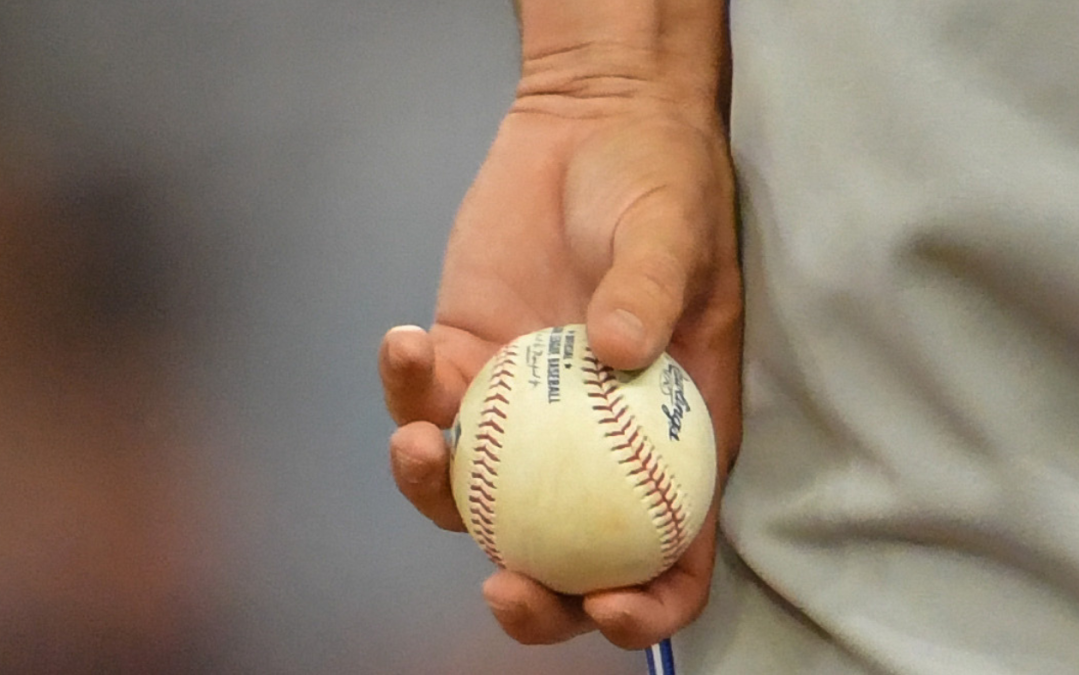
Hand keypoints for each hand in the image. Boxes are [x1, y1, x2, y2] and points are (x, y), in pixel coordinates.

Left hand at [380, 89, 740, 648]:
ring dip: (436, 494)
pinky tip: (405, 340)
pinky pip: (427, 404)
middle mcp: (596, 443)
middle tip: (498, 584)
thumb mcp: (673, 231)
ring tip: (419, 440)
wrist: (592, 123)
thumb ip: (650, 289)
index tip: (602, 602)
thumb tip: (615, 354)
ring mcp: (525, 410)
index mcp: (673, 438)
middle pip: (567, 555)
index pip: (674, 554)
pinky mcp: (467, 361)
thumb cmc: (659, 182)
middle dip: (532, 597)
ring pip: (476, 498)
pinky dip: (405, 389)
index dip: (646, 604)